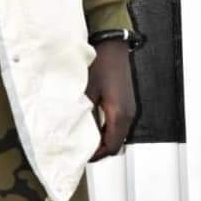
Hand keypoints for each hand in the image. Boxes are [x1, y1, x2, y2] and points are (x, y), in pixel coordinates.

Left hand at [86, 39, 135, 161]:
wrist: (113, 45)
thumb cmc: (101, 63)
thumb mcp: (87, 89)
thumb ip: (81, 111)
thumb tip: (70, 128)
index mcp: (119, 114)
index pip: (111, 147)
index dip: (96, 155)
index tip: (81, 156)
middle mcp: (128, 114)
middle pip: (116, 144)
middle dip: (99, 150)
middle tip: (81, 150)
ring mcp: (129, 108)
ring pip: (118, 135)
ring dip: (103, 140)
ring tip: (85, 138)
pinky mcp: (127, 102)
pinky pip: (119, 124)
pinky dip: (107, 129)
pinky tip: (93, 124)